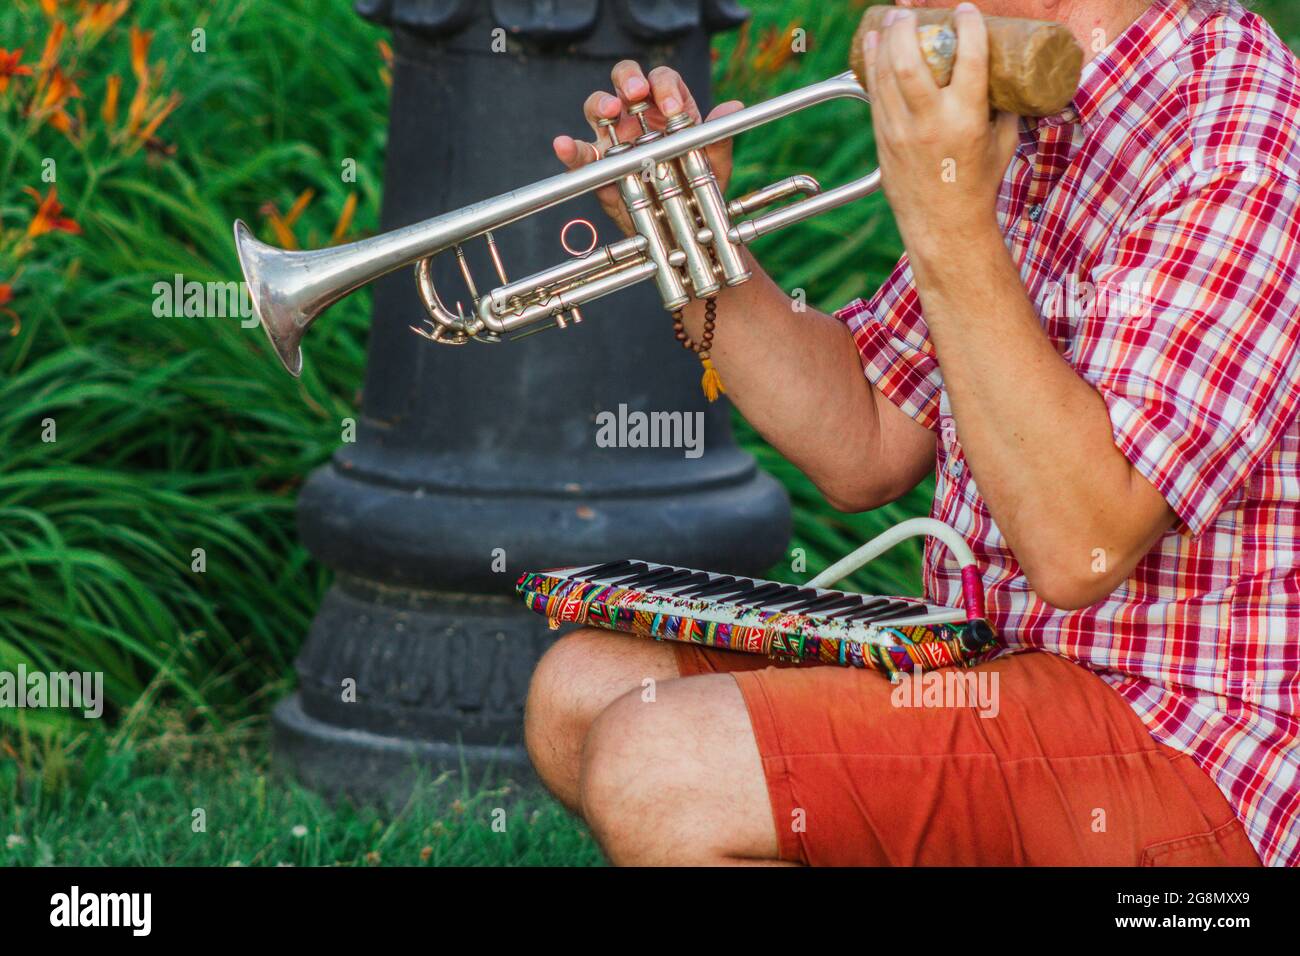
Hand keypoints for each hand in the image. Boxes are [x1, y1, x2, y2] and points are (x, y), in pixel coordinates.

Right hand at [553, 61, 743, 237]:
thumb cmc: (696, 188)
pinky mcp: (597, 167)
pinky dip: (569, 149)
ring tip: (610, 112)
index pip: (662, 80)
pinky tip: (564, 146)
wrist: (682, 228)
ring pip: (598, 108)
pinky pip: (580, 155)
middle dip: (628, 80)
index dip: (665, 87)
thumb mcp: (713, 165)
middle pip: (624, 80)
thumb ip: (719, 137)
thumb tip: (732, 107)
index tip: (673, 109)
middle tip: (636, 94)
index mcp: (667, 108)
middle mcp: (638, 117)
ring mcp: (614, 139)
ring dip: (601, 104)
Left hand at [862, 4, 1018, 258]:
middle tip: (909, 13)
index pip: (969, 59)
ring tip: (890, 20)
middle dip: (906, 30)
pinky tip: (872, 45)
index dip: (967, 27)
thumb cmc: (978, 184)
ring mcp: (901, 131)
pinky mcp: (883, 139)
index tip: (965, 10)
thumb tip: (1006, 76)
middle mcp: (930, 122)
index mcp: (966, 119)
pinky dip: (871, 65)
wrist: (944, 225)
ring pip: (886, 75)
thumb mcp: (1002, 142)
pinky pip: (874, 94)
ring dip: (885, 41)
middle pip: (911, 62)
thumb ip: (1003, 107)